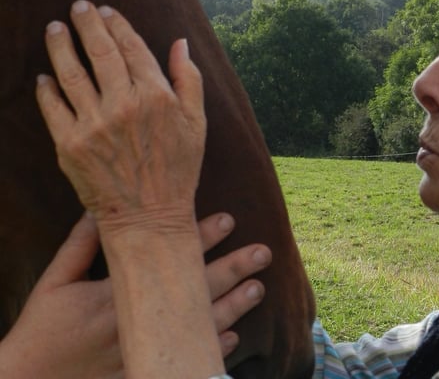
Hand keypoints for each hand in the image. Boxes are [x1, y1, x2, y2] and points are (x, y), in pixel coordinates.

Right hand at [0, 213, 269, 377]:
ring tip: (258, 288)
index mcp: (117, 294)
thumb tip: (102, 209)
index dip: (201, 237)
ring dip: (234, 307)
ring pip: (201, 328)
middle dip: (233, 268)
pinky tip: (235, 336)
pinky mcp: (147, 373)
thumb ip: (80, 246)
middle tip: (264, 251)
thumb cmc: (41, 330)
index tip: (228, 219)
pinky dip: (214, 349)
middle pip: (196, 291)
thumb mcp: (54, 283)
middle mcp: (138, 322)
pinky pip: (188, 360)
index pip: (169, 258)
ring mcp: (146, 351)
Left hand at [35, 0, 205, 232]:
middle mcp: (124, 105)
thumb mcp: (197, 123)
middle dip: (87, 23)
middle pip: (100, 52)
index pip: (132, 47)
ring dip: (60, 46)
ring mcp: (94, 124)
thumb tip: (180, 42)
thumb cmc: (178, 170)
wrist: (150, 217)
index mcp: (157, 96)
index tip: (106, 10)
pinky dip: (46, 88)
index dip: (117, 24)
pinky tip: (44, 76)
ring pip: (71, 73)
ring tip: (54, 29)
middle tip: (77, 7)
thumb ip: (189, 79)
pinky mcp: (70, 145)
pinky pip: (53, 107)